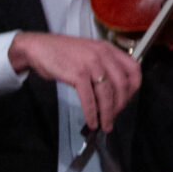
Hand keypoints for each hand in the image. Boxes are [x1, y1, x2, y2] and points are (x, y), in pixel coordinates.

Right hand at [9, 32, 141, 132]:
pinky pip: (89, 99)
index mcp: (108, 49)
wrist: (38, 47)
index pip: (133, 69)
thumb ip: (102, 65)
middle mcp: (103, 55)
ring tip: (105, 125)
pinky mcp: (78, 74)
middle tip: (114, 116)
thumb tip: (110, 91)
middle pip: (121, 85)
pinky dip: (92, 113)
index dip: (134, 88)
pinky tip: (92, 121)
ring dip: (107, 114)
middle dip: (120, 105)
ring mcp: (91, 64)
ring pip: (107, 94)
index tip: (127, 99)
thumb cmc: (61, 52)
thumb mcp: (88, 53)